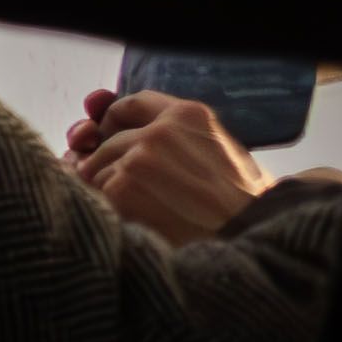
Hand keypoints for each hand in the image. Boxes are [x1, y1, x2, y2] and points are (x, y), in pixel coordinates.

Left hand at [63, 86, 276, 244]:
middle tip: (121, 190)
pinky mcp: (121, 189)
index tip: (107, 137)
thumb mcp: (222, 150)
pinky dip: (106, 210)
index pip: (129, 104)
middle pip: (107, 142)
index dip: (111, 122)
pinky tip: (133, 222)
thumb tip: (111, 134)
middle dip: (106, 165)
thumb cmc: (241, 201)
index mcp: (187, 114)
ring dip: (106, 191)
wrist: (248, 236)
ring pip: (95, 170)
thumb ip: (177, 136)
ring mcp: (137, 159)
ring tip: (140, 211)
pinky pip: (93, 196)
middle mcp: (159, 131)